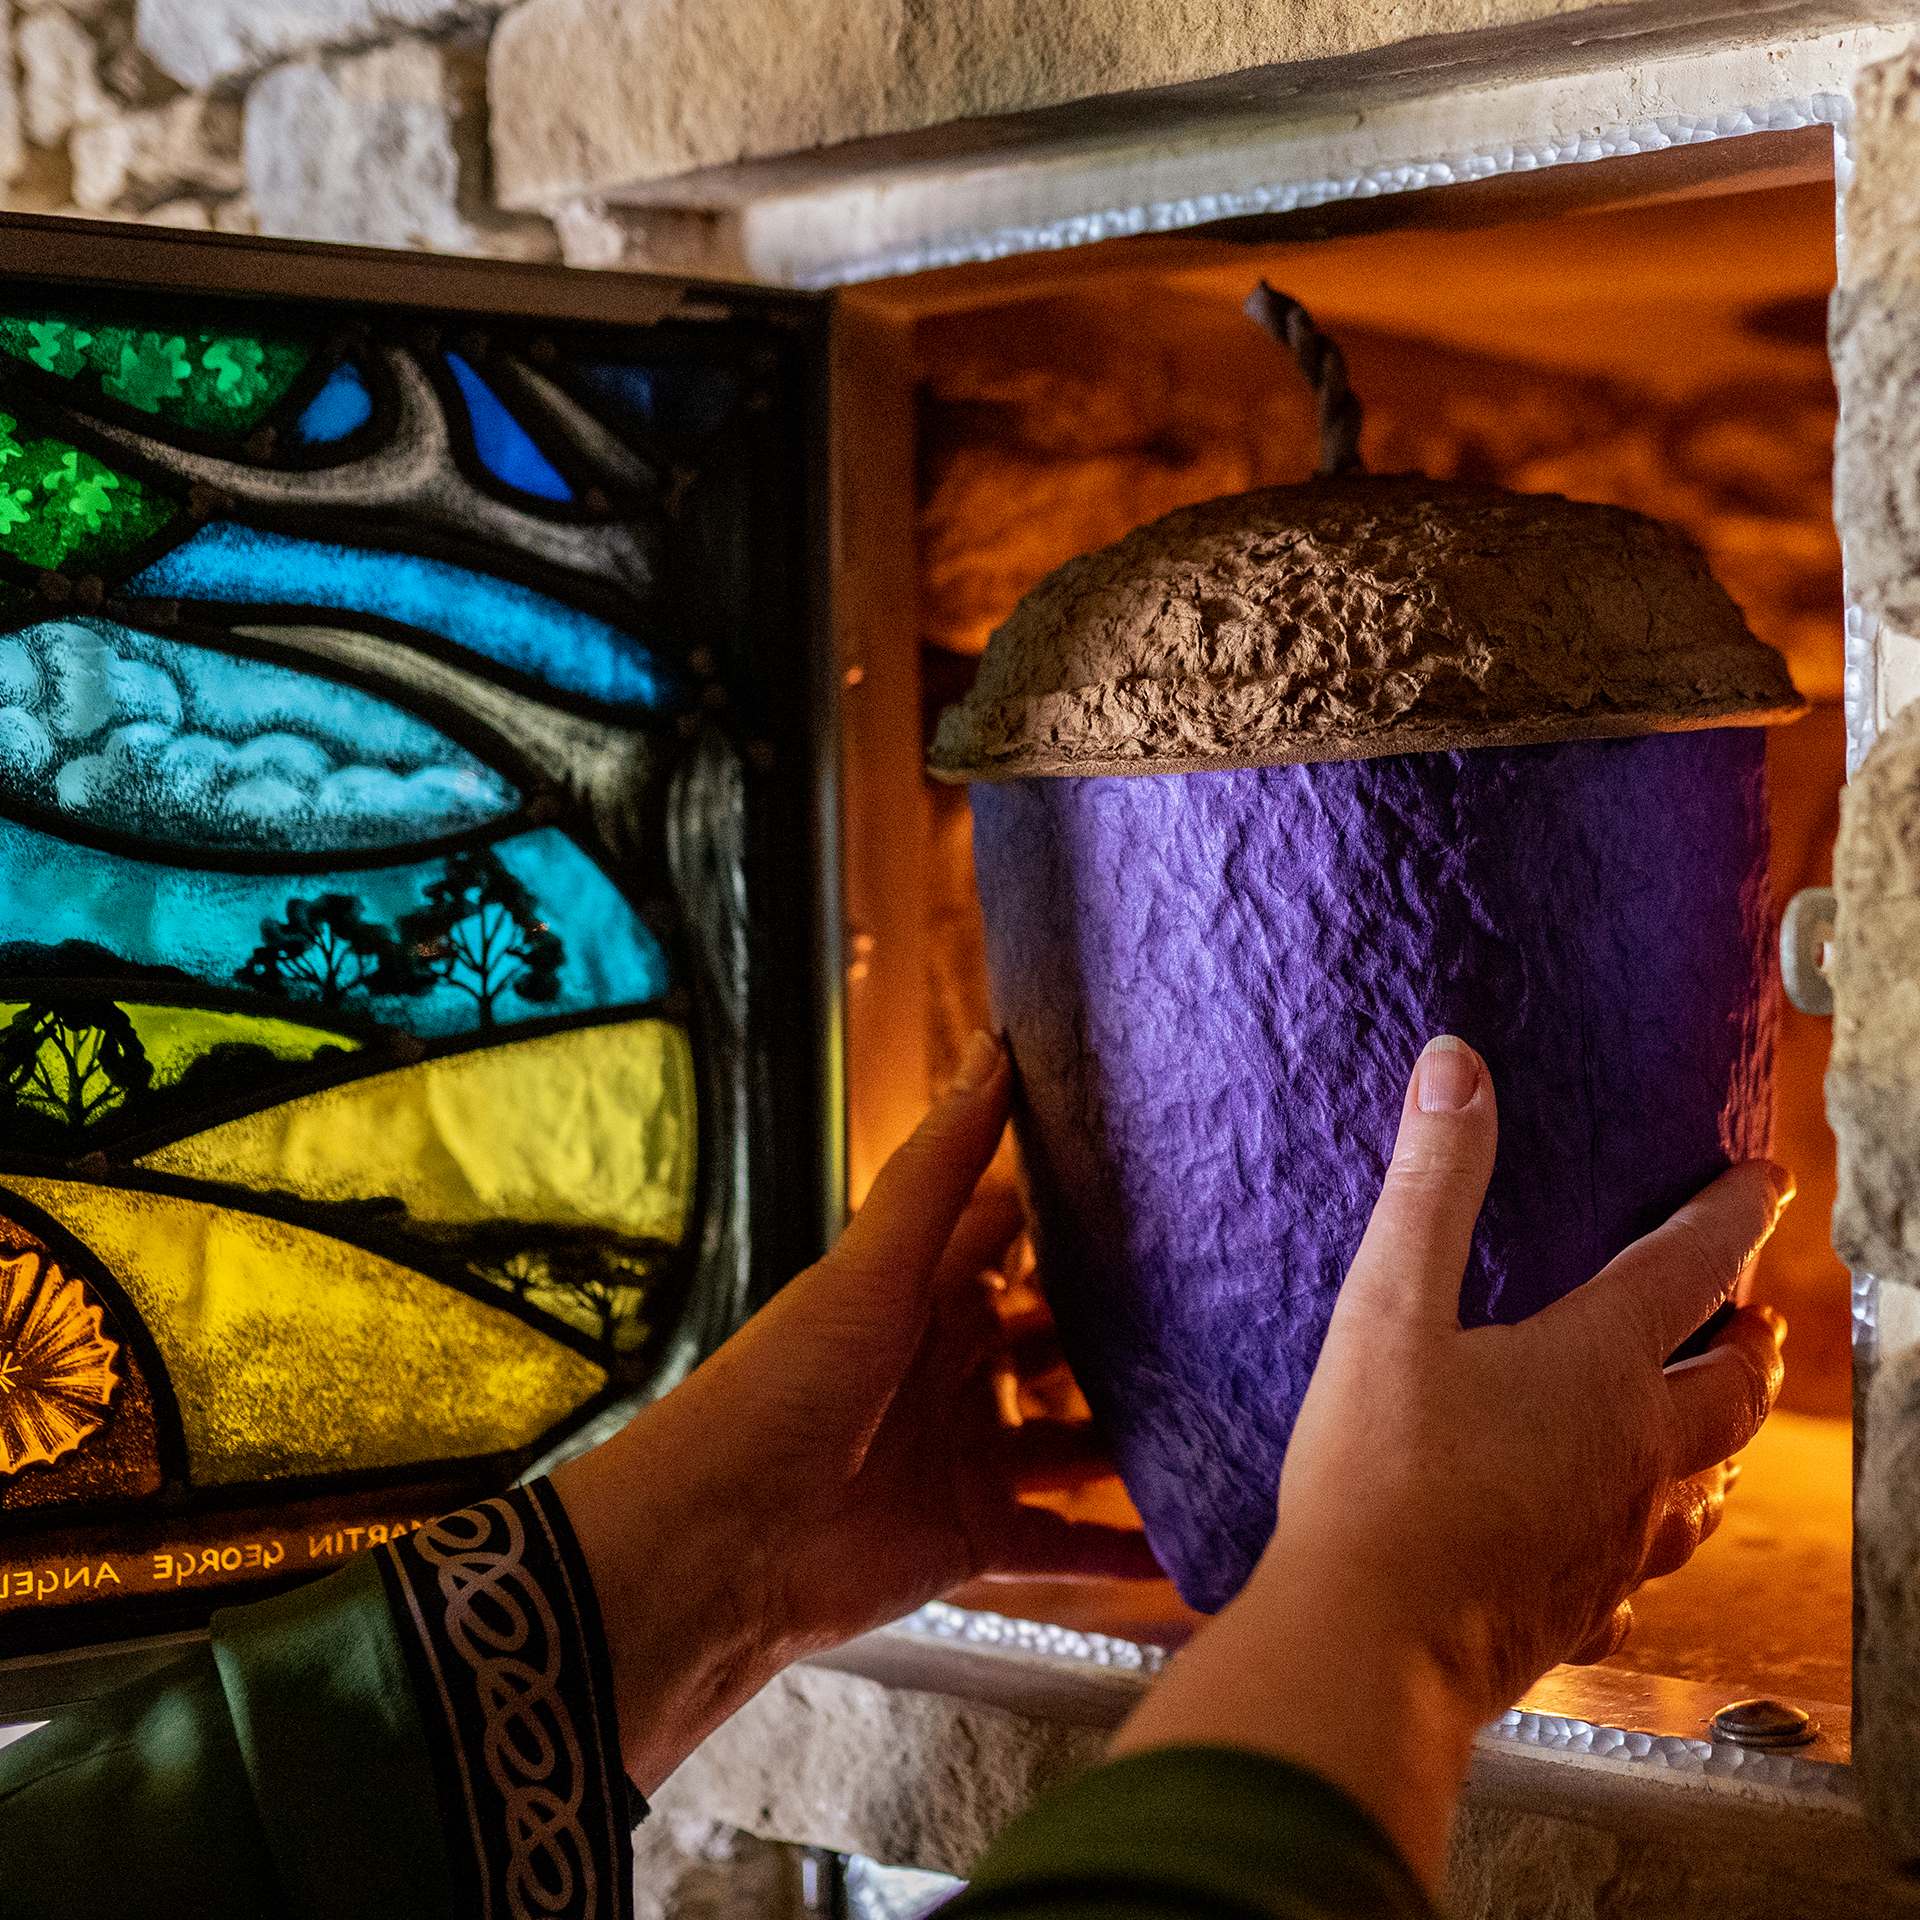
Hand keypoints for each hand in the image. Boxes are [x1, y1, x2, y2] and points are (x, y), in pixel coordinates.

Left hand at [553, 1029, 1156, 1789]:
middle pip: (1054, 1342)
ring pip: (1070, 1442)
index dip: (1070, 1215)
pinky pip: (1061, 1545)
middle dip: (1122, 1334)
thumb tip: (993, 1049)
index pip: (1009, 1240)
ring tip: (1229, 1423)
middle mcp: (950, 1369)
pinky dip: (1116, 1551)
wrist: (719, 1539)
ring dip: (1134, 1438)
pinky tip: (1186, 1549)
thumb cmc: (785, 1385)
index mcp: (924, 1294)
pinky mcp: (971, 1537)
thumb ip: (941, 1169)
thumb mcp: (872, 1267)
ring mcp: (964, 1454)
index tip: (1161, 1189)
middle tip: (1224, 1315)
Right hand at [1113, 1037, 1790, 1889]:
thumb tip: (1457, 1069)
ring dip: (1719, 1445)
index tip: (1764, 1181)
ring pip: (1702, 1488)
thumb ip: (1429, 1185)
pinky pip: (1638, 1573)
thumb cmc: (1376, 1474)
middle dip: (1751, 1341)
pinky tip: (1614, 1548)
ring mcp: (1615, 1542)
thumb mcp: (1387, 1307)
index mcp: (1595, 1368)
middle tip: (1754, 1317)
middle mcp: (1631, 1454)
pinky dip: (1644, 1540)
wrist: (1369, 1639)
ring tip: (1708, 1427)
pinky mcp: (1582, 1611)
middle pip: (1732, 1391)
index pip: (1690, 1268)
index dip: (1731, 1213)